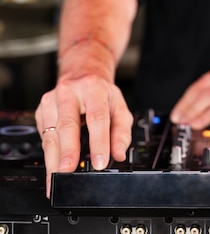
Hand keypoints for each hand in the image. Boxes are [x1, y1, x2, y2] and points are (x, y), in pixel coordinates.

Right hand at [35, 75, 132, 197]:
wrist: (82, 75)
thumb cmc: (101, 94)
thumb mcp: (118, 106)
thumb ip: (122, 131)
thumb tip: (119, 153)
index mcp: (93, 88)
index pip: (97, 117)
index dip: (99, 142)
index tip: (99, 163)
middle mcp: (70, 92)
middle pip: (68, 125)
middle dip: (68, 151)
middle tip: (69, 172)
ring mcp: (52, 101)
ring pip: (51, 135)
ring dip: (54, 160)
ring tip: (57, 180)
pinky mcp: (40, 111)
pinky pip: (44, 138)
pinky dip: (49, 157)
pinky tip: (52, 170)